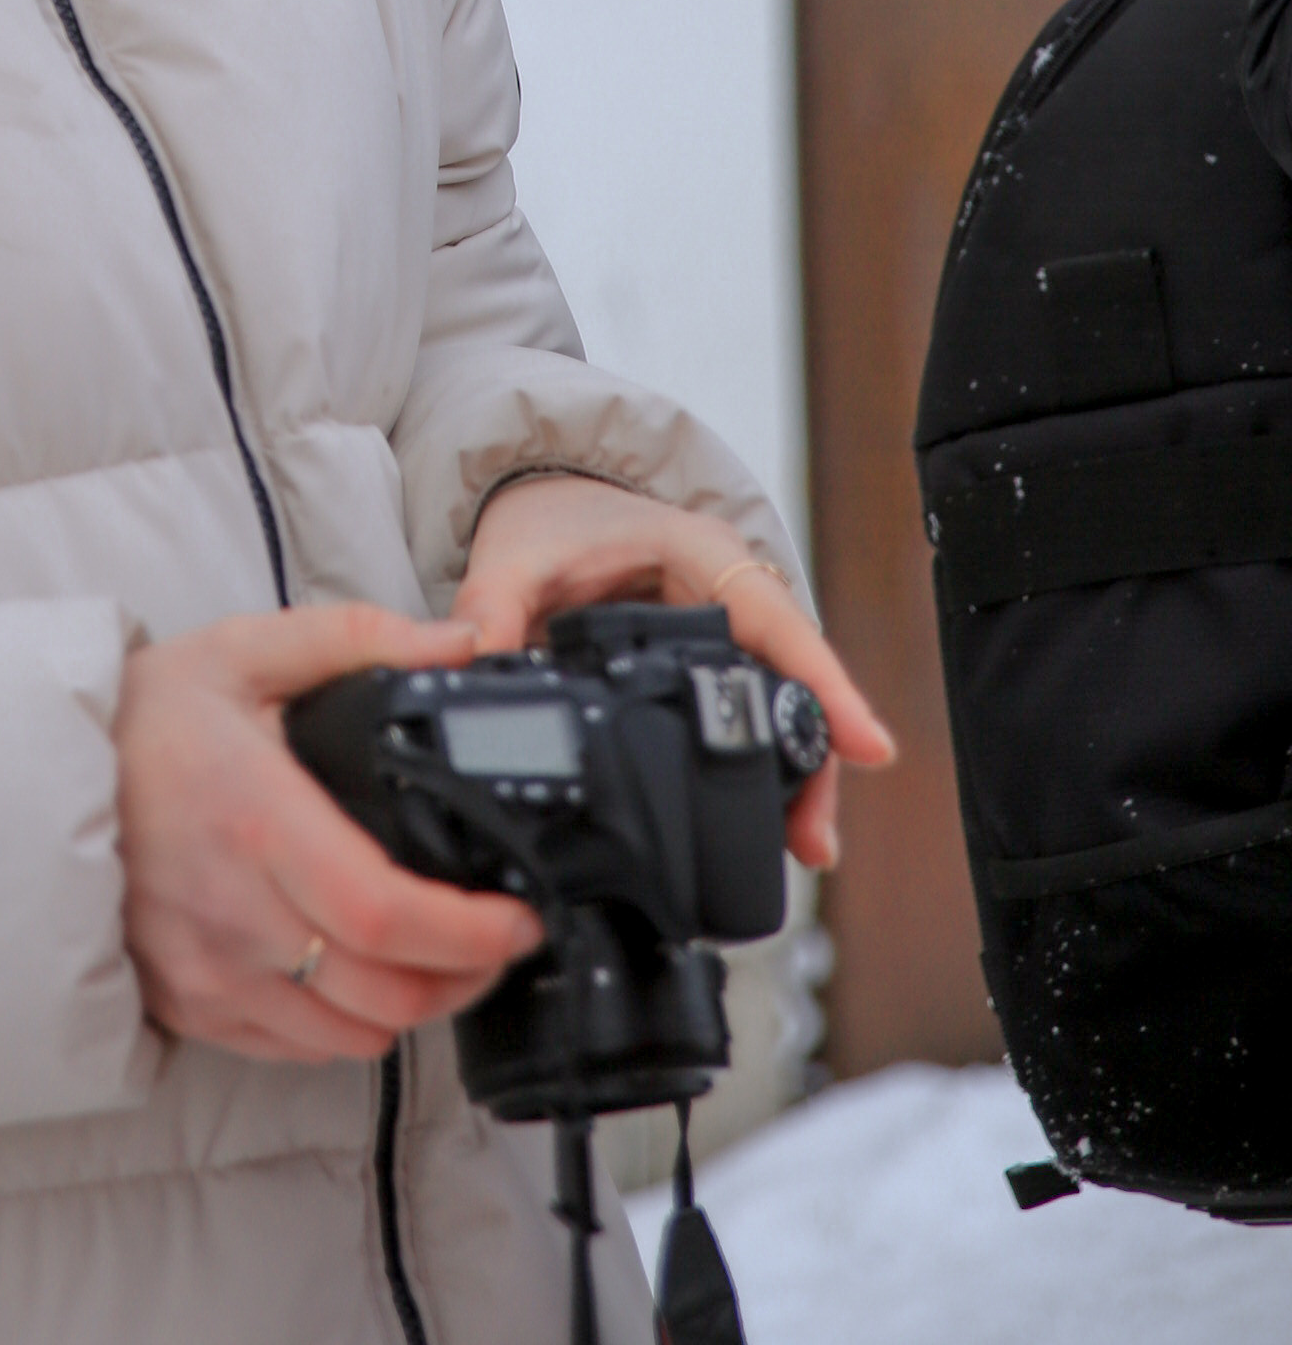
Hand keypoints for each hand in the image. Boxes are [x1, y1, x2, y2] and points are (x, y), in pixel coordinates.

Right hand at [115, 603, 545, 1064]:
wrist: (40, 775)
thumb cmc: (146, 714)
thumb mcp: (246, 648)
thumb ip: (359, 640)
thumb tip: (459, 642)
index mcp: (255, 818)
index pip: (384, 911)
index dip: (469, 932)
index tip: (519, 917)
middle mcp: (233, 911)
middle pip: (384, 992)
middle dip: (467, 976)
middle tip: (500, 938)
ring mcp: (209, 970)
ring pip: (351, 1034)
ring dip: (415, 1005)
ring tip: (442, 956)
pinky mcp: (192, 1005)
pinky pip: (300, 1048)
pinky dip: (352, 1024)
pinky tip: (365, 973)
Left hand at [444, 473, 896, 873]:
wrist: (542, 497)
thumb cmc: (547, 516)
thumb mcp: (513, 555)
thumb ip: (491, 606)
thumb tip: (475, 660)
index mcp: (699, 552)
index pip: (777, 622)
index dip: (824, 685)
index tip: (868, 746)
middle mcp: (728, 590)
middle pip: (791, 678)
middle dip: (813, 756)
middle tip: (816, 838)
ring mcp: (725, 628)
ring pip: (776, 703)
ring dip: (793, 771)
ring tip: (803, 846)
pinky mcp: (708, 661)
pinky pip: (747, 709)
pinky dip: (760, 760)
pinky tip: (764, 817)